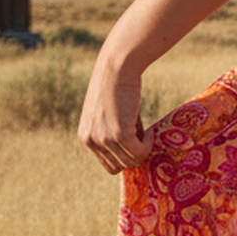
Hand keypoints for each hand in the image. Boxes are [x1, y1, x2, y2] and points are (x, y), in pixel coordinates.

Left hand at [79, 56, 157, 172]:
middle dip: (134, 155)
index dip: (124, 156)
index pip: (108, 164)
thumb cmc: (115, 86)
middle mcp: (91, 141)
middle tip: (143, 137)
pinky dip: (149, 144)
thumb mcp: (108, 114)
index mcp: (86, 137)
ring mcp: (105, 139)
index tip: (135, 142)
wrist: (116, 68)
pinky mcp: (119, 135)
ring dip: (143, 149)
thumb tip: (135, 151)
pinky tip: (151, 130)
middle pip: (120, 166)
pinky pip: (140, 152)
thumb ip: (113, 132)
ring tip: (147, 131)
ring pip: (131, 161)